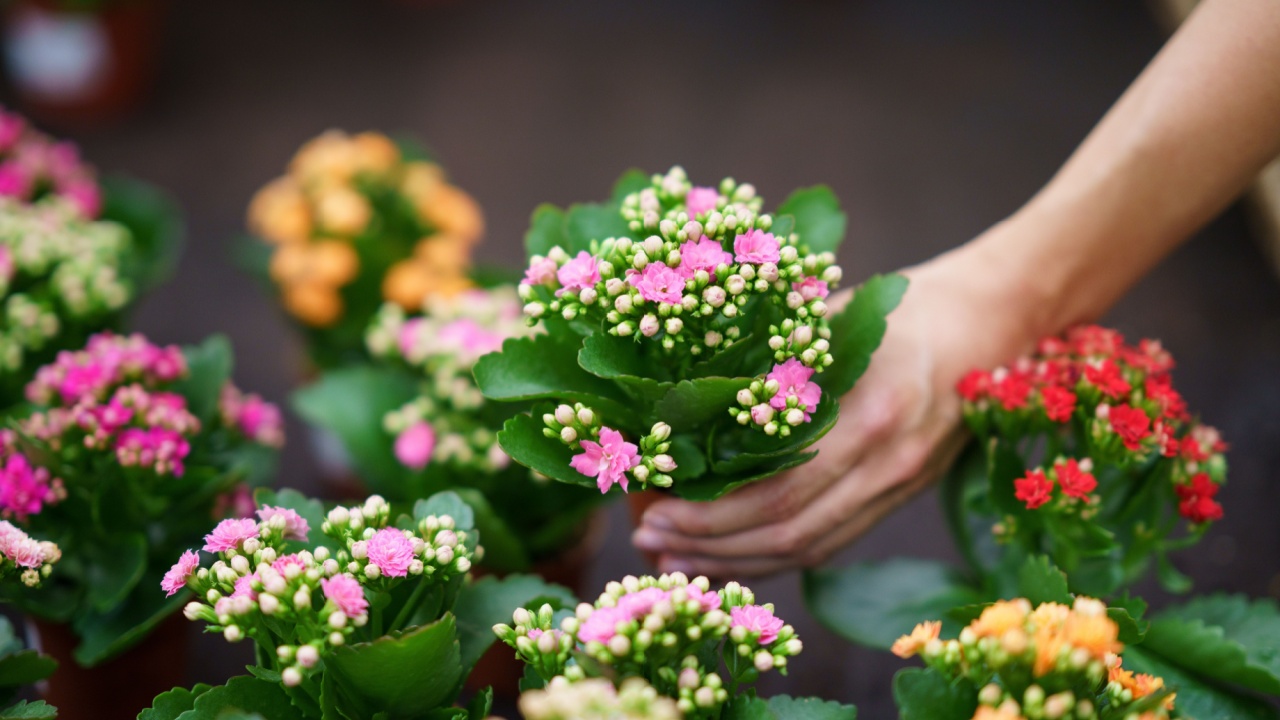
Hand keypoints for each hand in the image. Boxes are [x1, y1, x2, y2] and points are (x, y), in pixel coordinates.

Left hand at [631, 241, 1041, 577]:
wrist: (996, 321)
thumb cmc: (906, 306)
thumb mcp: (835, 317)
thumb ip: (774, 363)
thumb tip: (684, 404)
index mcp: (870, 414)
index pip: (779, 491)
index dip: (712, 515)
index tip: (654, 510)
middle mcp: (887, 464)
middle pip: (790, 534)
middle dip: (711, 547)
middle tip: (647, 543)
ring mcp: (899, 486)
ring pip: (810, 549)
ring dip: (737, 563)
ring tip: (676, 561)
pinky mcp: (901, 495)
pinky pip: (832, 541)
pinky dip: (777, 558)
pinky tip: (731, 557)